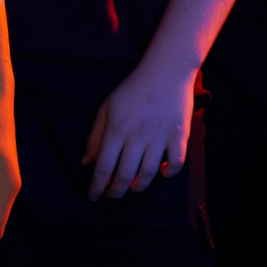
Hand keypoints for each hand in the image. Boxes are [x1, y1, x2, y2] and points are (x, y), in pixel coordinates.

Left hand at [82, 63, 193, 199]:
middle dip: (116, 192)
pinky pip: (176, 162)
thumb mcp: (107, 108)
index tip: (94, 196)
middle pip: (125, 176)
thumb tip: (86, 163)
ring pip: (149, 173)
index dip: (96, 187)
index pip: (103, 168)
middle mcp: (137, 136)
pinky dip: (169, 173)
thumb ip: (95, 136)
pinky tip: (162, 172)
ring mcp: (161, 136)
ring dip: (139, 187)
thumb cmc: (133, 88)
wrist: (167, 70)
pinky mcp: (180, 134)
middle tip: (112, 196)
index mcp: (117, 130)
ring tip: (134, 188)